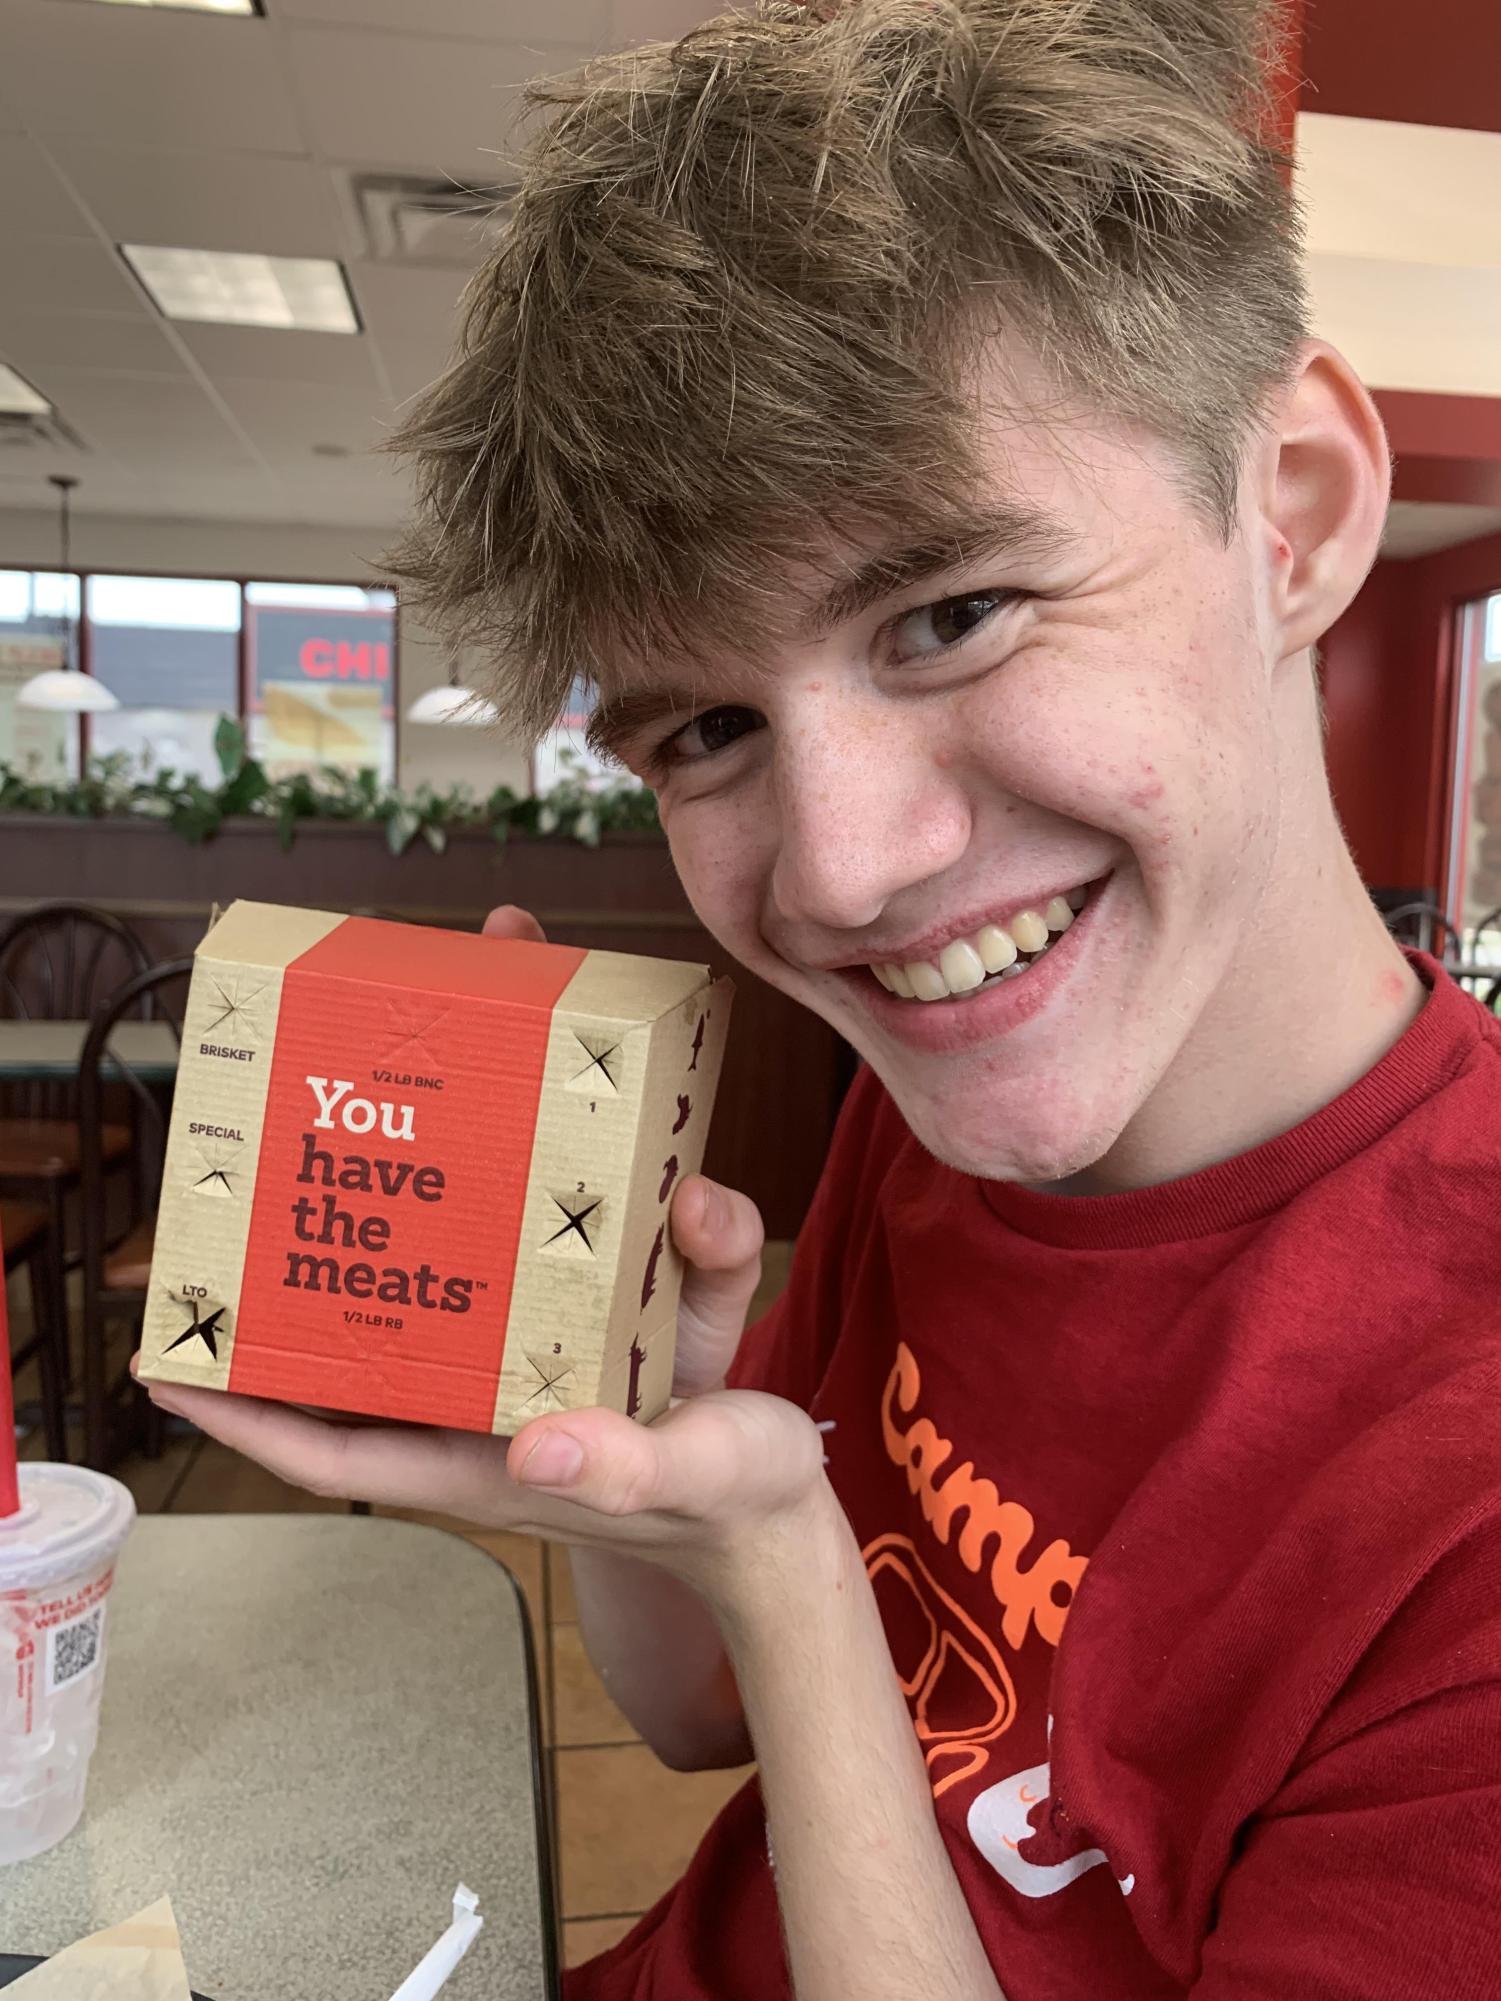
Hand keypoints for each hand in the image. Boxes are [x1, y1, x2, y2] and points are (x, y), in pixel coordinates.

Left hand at [137, 903, 825, 1596]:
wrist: (790, 1491)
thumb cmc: (730, 1504)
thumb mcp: (685, 1483)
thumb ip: (618, 1466)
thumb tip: (541, 1444)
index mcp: (483, 1444)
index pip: (332, 1438)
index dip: (243, 1405)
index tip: (162, 1359)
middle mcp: (498, 1376)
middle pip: (393, 1303)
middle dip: (342, 1225)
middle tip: (290, 1135)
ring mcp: (552, 1324)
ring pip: (478, 1234)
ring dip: (461, 1147)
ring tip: (441, 1047)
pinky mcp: (613, 1283)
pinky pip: (572, 1207)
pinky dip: (576, 1144)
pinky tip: (589, 1071)